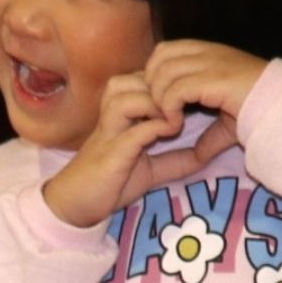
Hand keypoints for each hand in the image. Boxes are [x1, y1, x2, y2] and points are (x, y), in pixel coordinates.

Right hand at [42, 38, 257, 228]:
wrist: (75, 206)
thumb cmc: (109, 184)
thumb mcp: (152, 170)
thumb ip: (176, 159)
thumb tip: (206, 155)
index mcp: (123, 114)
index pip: (147, 79)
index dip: (170, 83)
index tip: (191, 98)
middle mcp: (113, 116)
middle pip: (137, 76)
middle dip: (164, 86)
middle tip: (184, 104)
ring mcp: (109, 132)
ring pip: (129, 94)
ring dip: (156, 101)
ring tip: (174, 118)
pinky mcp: (110, 152)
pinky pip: (135, 128)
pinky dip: (157, 126)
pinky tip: (171, 132)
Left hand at [144, 39, 266, 134]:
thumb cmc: (259, 113)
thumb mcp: (228, 123)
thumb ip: (208, 135)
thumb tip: (197, 156)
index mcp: (208, 54)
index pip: (164, 51)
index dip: (154, 75)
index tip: (160, 104)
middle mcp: (207, 53)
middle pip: (158, 59)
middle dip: (151, 88)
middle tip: (161, 113)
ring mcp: (211, 63)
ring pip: (162, 74)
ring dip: (159, 101)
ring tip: (169, 122)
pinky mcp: (213, 79)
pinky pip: (174, 91)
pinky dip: (168, 110)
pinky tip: (177, 126)